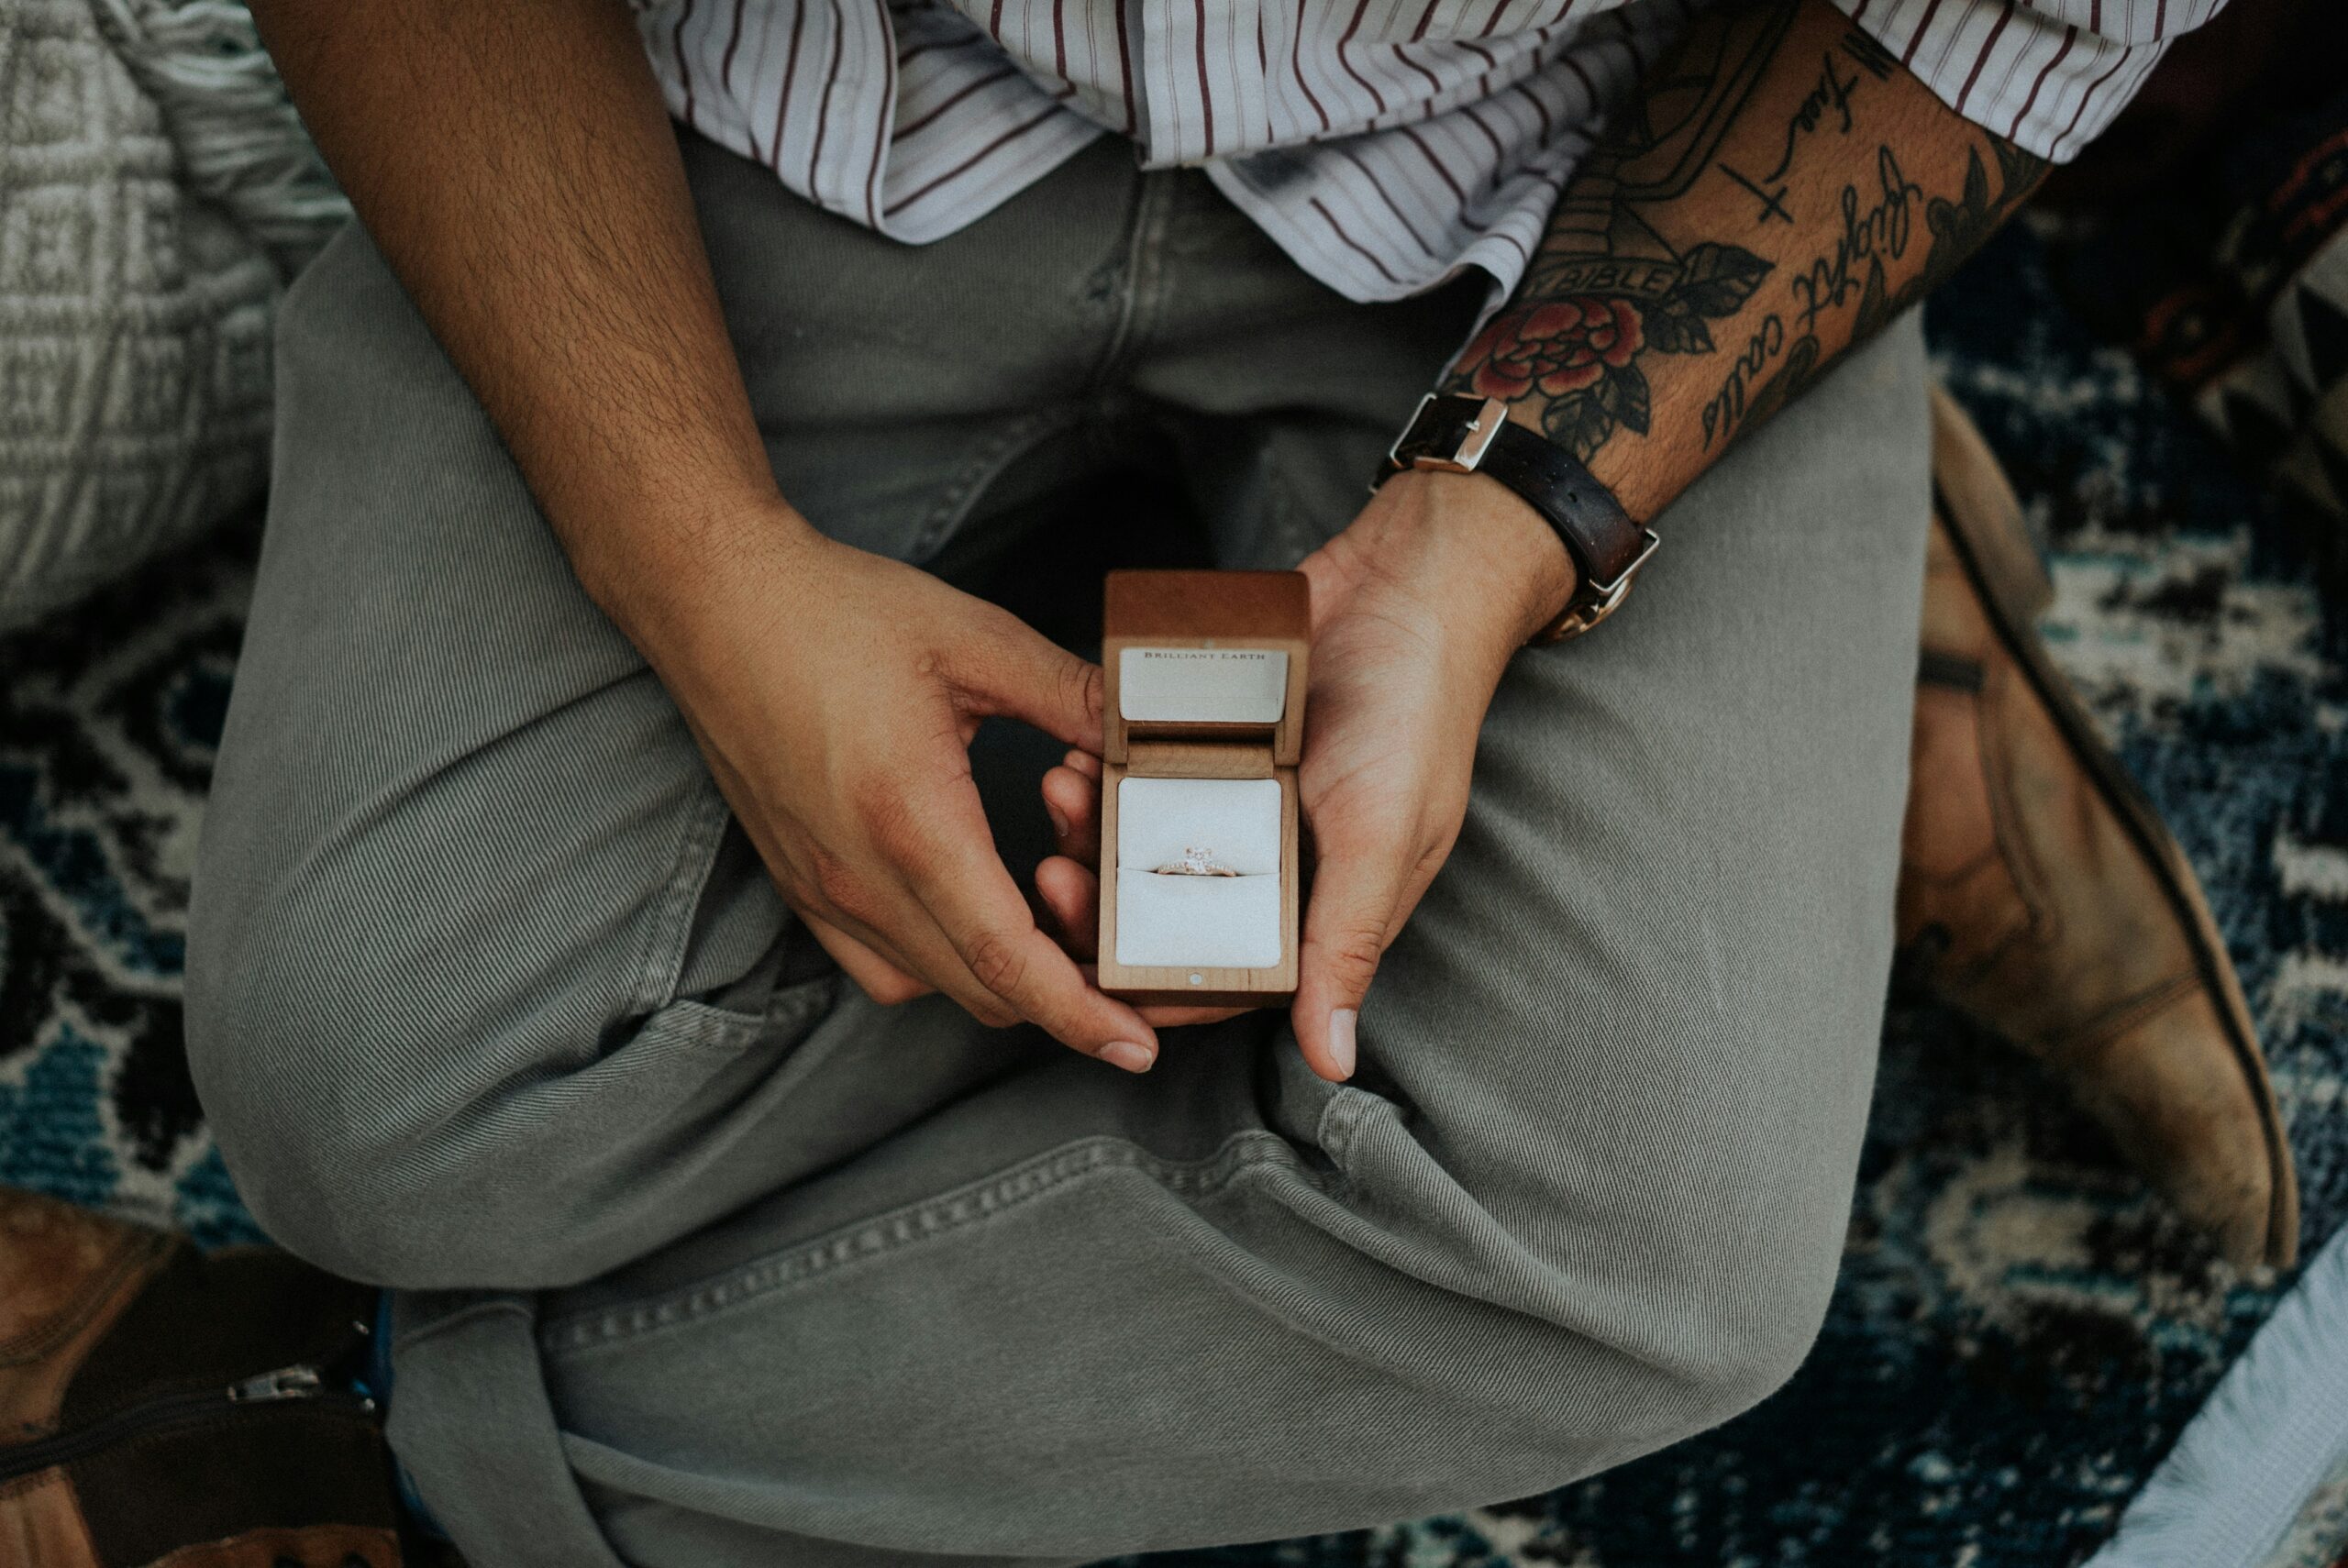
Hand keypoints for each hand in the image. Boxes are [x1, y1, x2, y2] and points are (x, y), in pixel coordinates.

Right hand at [615, 505, 1161, 1071]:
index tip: (1140, 1049)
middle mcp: (859, 878)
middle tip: (1133, 961)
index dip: (1083, 1014)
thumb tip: (1148, 727)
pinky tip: (980, 903)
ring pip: (938, 984)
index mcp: (912, 822)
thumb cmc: (833, 611)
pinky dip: (948, 960)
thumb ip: (1072, 694)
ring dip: (1009, 969)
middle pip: (986, 991)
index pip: (1010, 959)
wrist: (711, 602)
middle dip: (1070, 993)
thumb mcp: (975, 639)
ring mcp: (821, 891)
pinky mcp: (800, 886)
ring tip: (1061, 900)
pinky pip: (886, 965)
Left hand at [1031, 469, 1574, 1079]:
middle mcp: (1266, 862)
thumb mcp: (1385, 839)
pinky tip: (1079, 747)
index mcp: (1311, 906)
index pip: (1215, 978)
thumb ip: (1346, 945)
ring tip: (1060, 787)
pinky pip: (1142, 768)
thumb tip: (1331, 1062)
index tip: (1085, 966)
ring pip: (1139, 840)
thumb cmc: (1419, 713)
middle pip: (1161, 914)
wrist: (1412, 583)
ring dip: (1091, 827)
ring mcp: (1232, 800)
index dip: (1148, 985)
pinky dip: (1108, 764)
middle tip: (1052, 873)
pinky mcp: (1210, 740)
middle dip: (1098, 902)